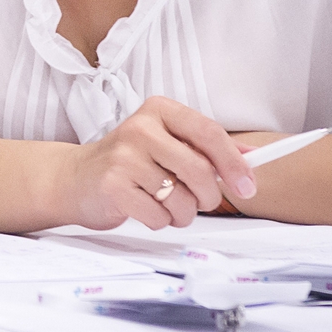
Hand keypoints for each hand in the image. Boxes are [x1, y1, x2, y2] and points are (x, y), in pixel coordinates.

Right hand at [57, 97, 257, 229]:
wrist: (77, 178)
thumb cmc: (130, 162)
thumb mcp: (167, 143)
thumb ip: (208, 148)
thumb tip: (253, 157)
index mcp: (158, 111)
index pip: (208, 132)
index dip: (234, 162)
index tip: (248, 186)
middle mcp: (139, 128)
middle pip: (200, 170)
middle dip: (208, 196)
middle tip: (199, 201)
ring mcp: (123, 157)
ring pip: (181, 199)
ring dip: (181, 212)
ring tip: (163, 203)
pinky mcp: (112, 185)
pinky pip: (159, 217)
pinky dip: (159, 221)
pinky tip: (143, 208)